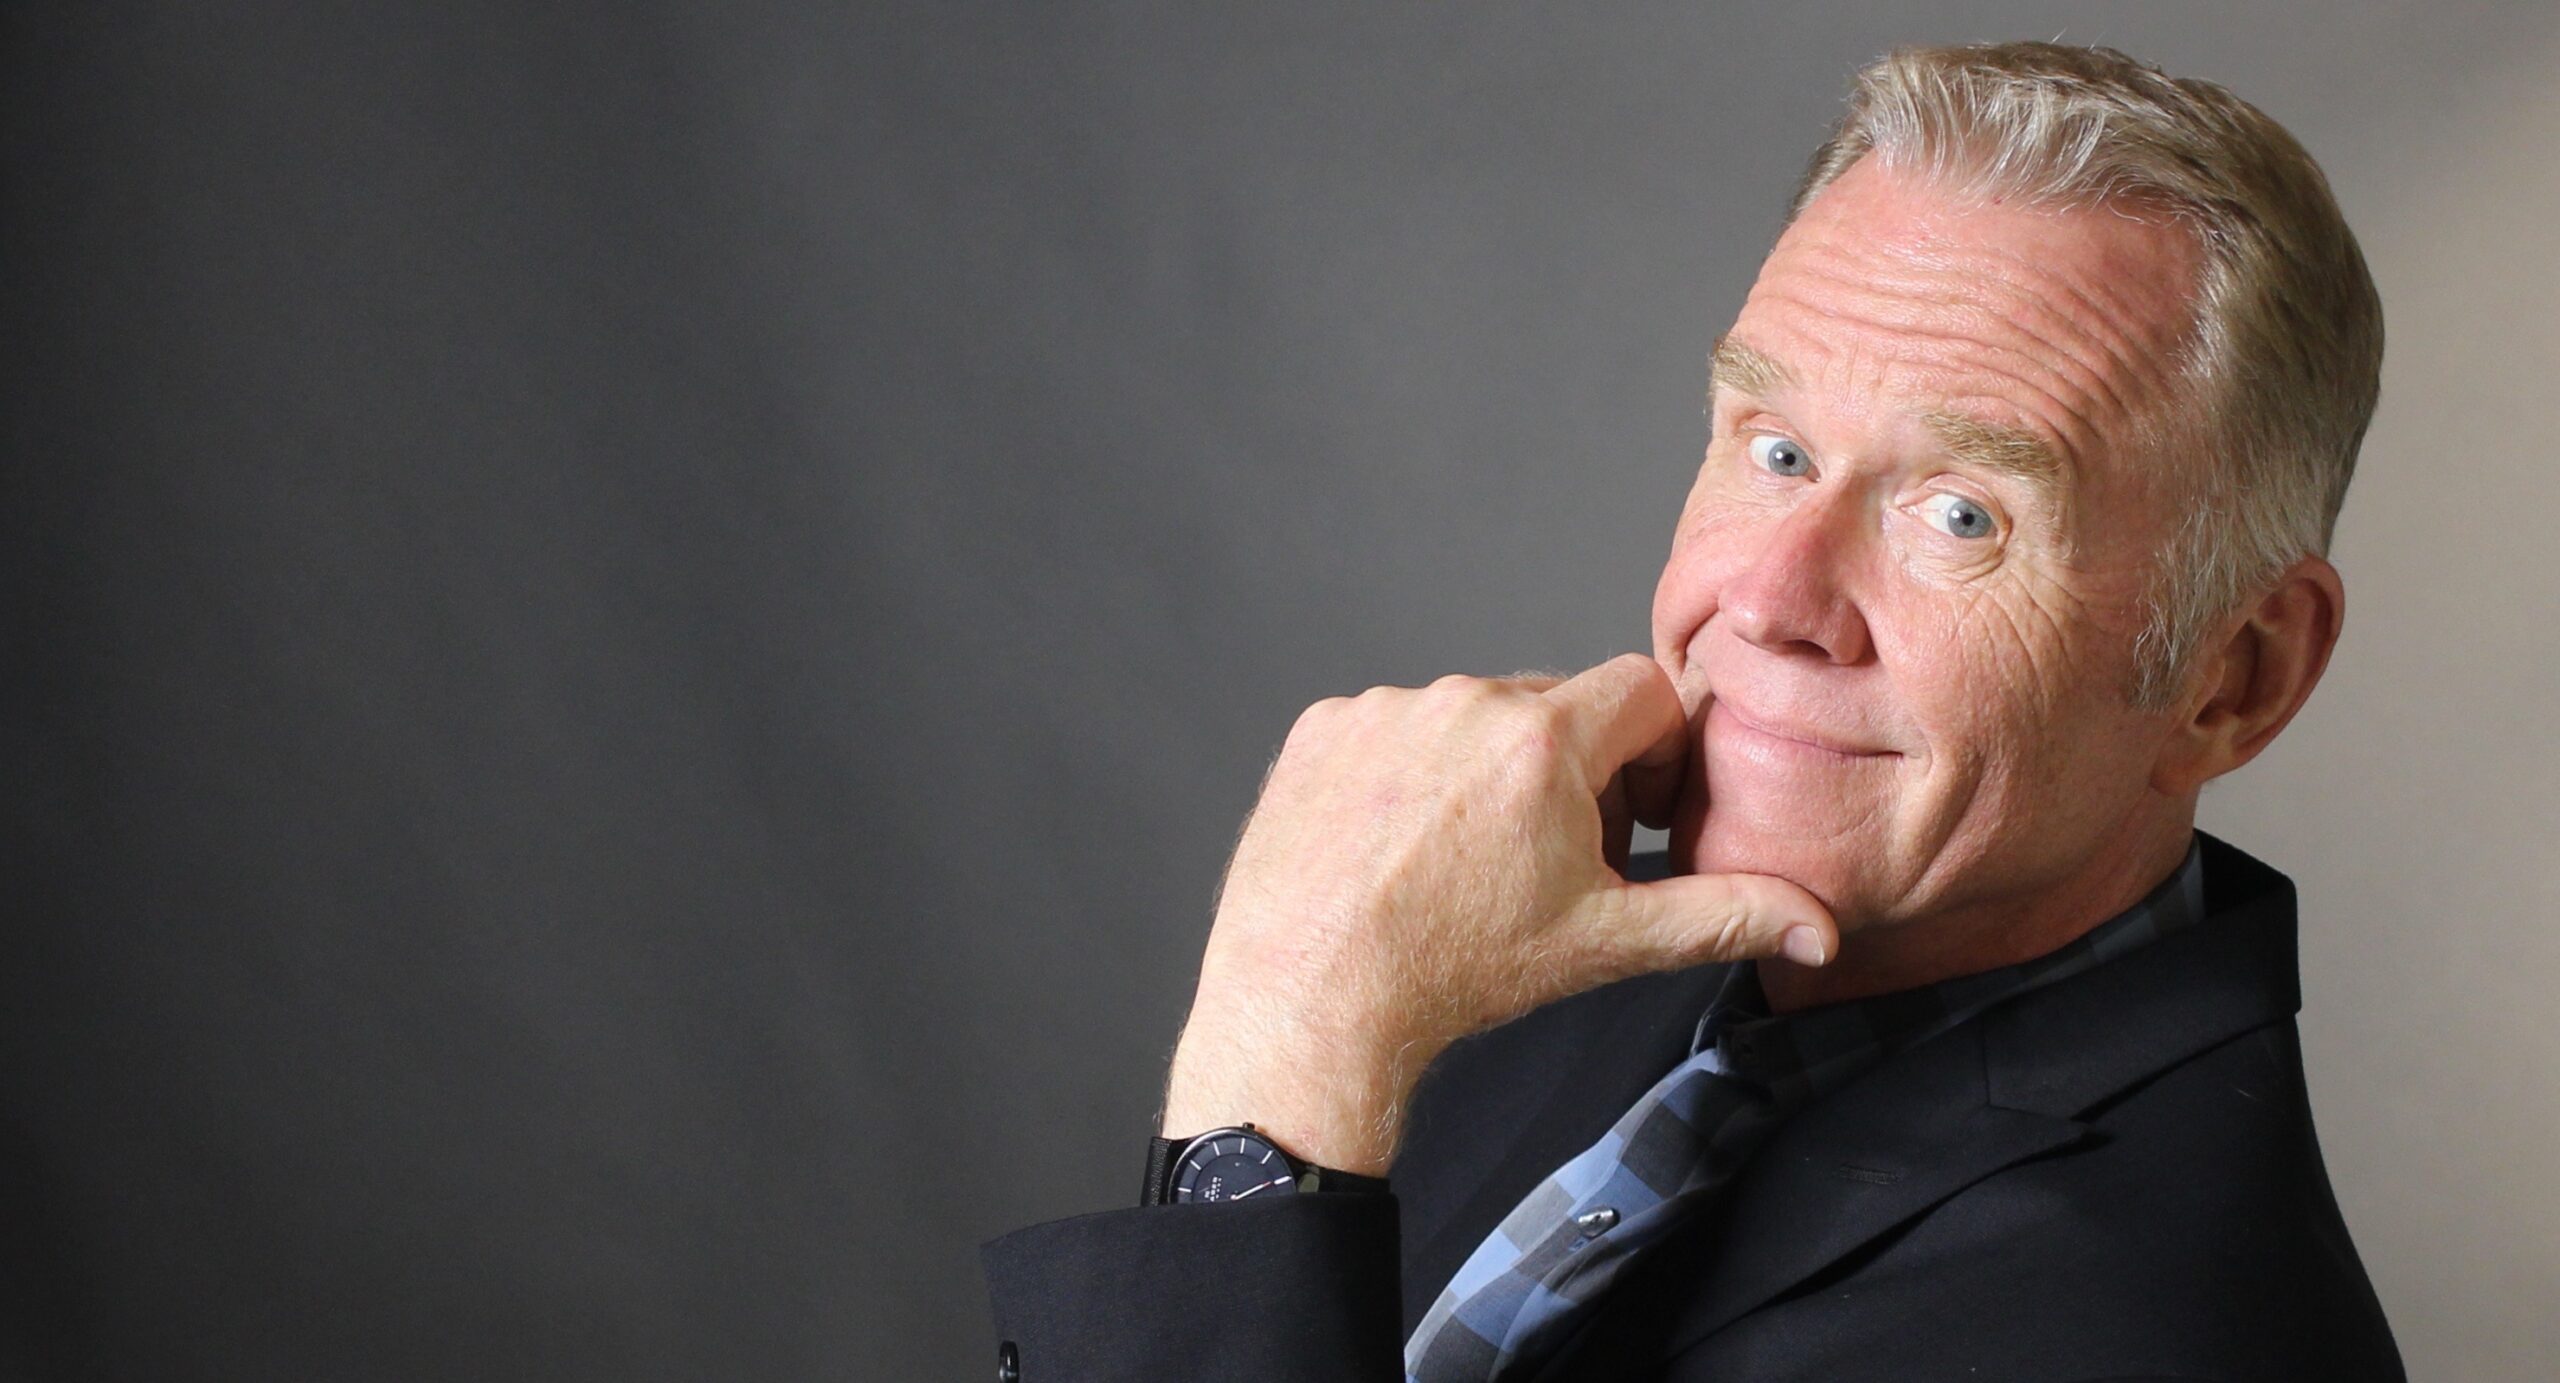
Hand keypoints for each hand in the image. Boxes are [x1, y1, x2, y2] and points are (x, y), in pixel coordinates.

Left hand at [1158, 653, 1835, 1174]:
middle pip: (1557, 706)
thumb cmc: (1456, 973)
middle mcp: (1461, 702)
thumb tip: (1820, 929)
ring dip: (1489, 768)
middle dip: (1574, 768)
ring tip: (1470, 860)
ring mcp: (1384, 709)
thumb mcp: (1607, 943)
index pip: (1642, 690)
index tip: (1633, 816)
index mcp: (1543, 739)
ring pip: (1472, 716)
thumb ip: (1723, 916)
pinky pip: (1394, 726)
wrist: (1314, 1002)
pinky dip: (1410, 772)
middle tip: (1553, 859)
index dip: (1653, 753)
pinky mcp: (1324, 728)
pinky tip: (1404, 846)